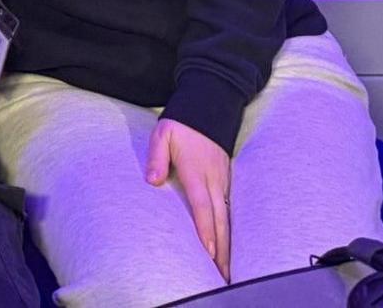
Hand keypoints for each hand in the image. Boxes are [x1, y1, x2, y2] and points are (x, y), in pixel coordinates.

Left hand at [146, 117, 232, 282]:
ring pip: (227, 219)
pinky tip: (229, 247)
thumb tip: (152, 180)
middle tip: (222, 274)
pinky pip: (229, 211)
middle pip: (220, 220)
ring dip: (228, 244)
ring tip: (227, 269)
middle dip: (223, 249)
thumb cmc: (182, 125)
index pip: (202, 206)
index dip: (206, 230)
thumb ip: (157, 157)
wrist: (209, 108)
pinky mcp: (226, 182)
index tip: (209, 253)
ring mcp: (223, 182)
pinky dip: (229, 231)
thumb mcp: (163, 135)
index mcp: (198, 173)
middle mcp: (214, 181)